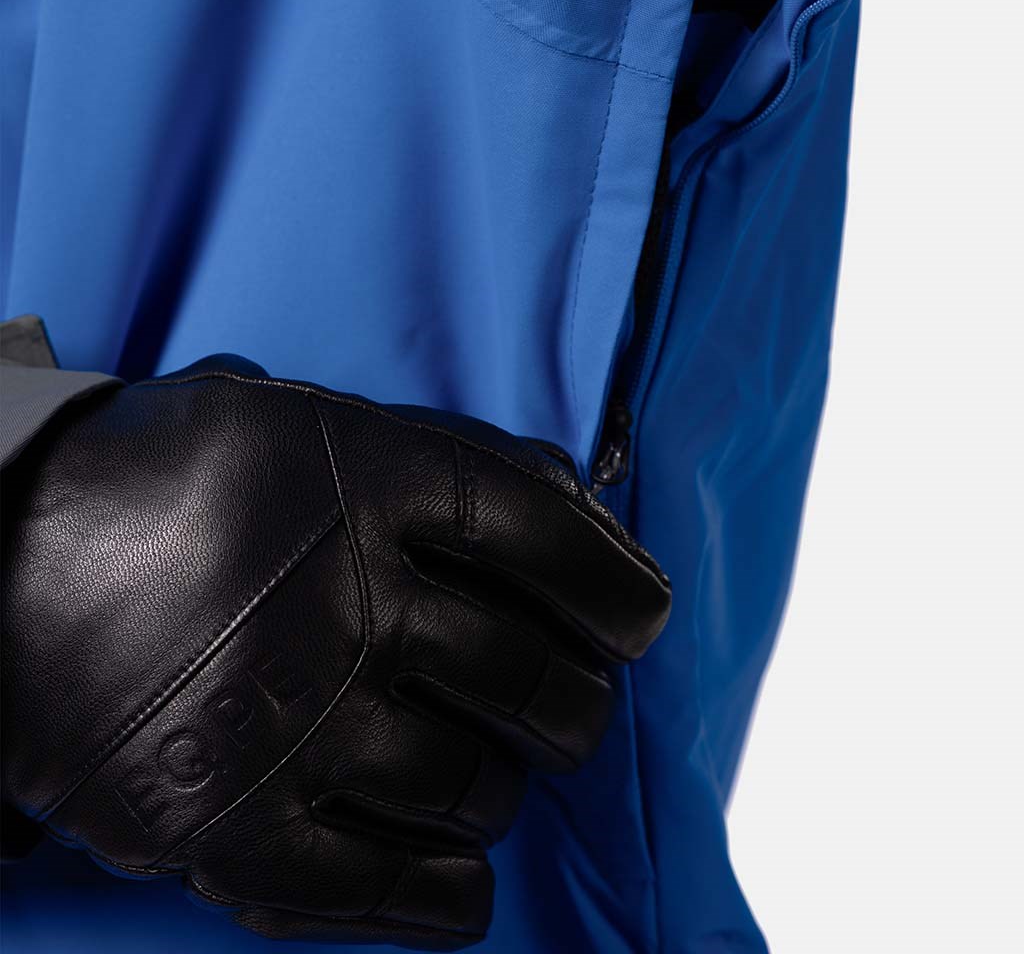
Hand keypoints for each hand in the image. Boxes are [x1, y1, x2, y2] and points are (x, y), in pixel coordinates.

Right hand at [2, 354, 669, 948]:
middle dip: (574, 703)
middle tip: (570, 706)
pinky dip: (444, 895)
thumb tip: (572, 494)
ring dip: (503, 788)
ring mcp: (295, 726)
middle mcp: (346, 605)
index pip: (542, 536)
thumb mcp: (297, 422)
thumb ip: (432, 453)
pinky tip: (461, 881)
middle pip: (529, 676)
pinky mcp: (234, 827)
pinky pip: (383, 890)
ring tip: (490, 773)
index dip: (614, 582)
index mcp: (366, 487)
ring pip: (473, 787)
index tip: (641, 619)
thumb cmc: (163, 478)